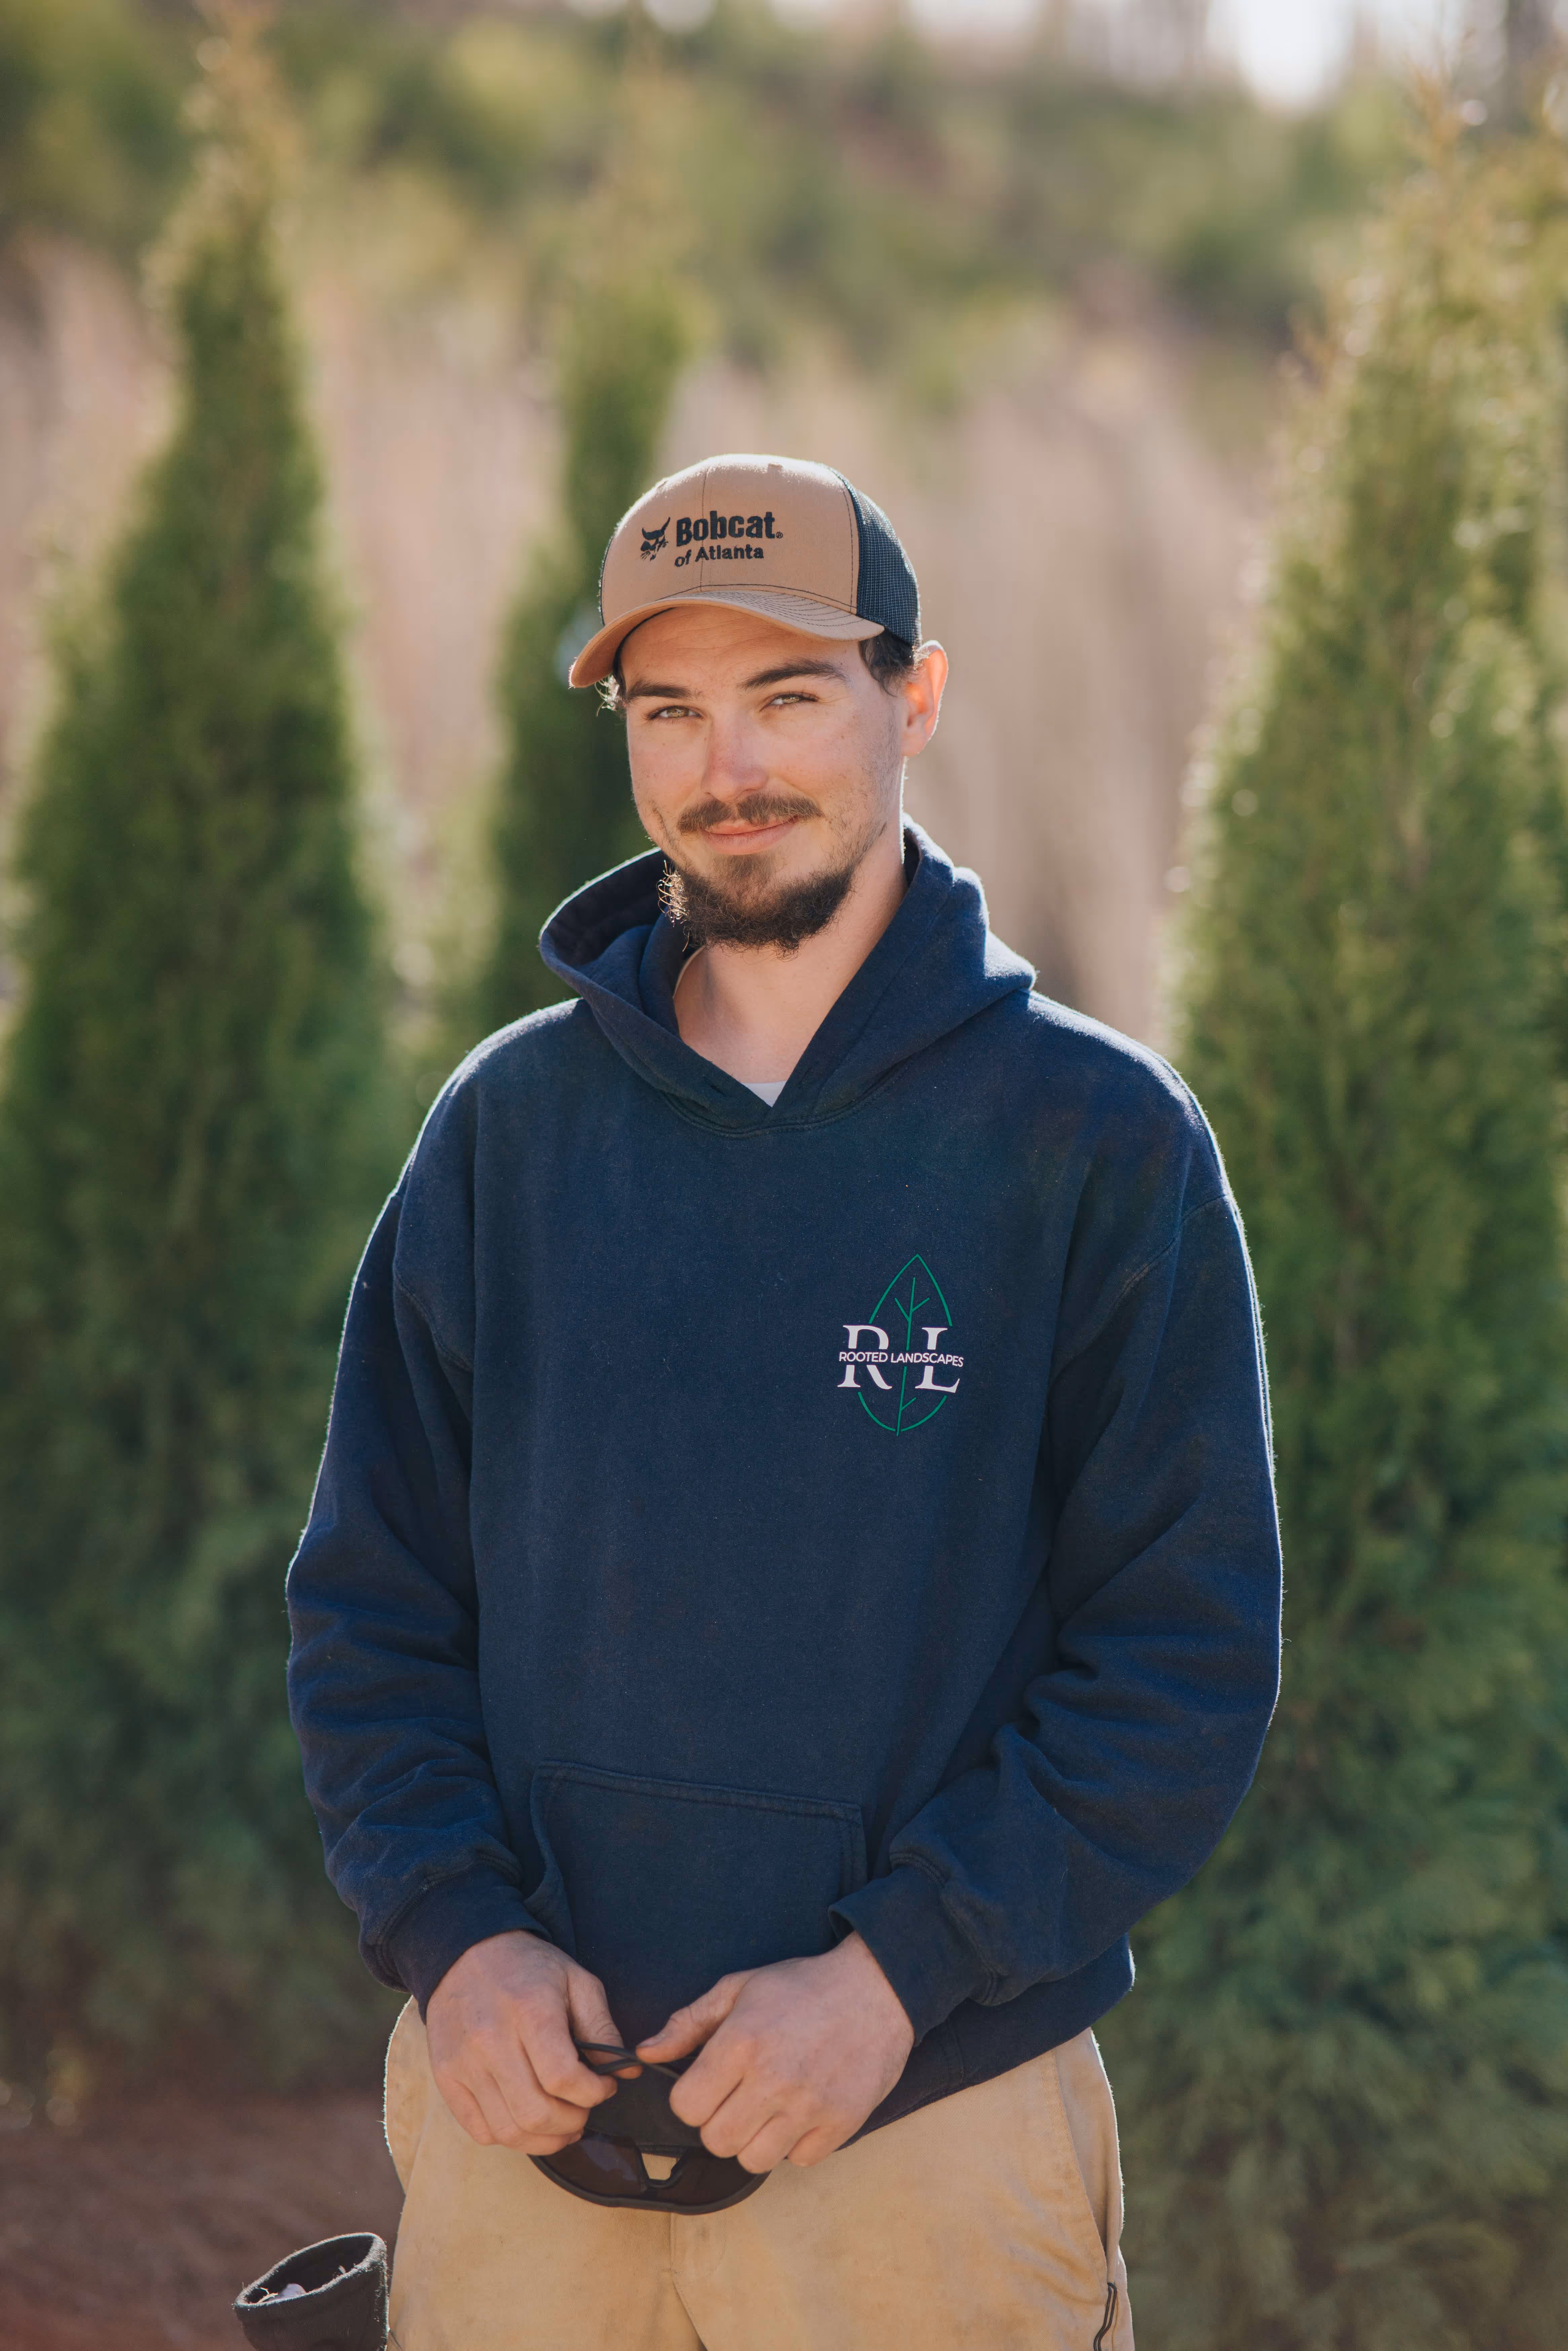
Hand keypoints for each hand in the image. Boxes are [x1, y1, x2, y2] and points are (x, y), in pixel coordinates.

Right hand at [425, 1929, 632, 2153]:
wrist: (468, 1953)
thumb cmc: (529, 1968)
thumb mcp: (577, 1980)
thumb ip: (603, 2027)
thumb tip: (628, 2071)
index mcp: (529, 2011)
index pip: (563, 2078)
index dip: (594, 2093)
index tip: (605, 2086)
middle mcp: (491, 2041)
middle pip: (536, 2113)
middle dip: (573, 2122)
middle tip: (584, 2109)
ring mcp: (463, 2063)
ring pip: (508, 2131)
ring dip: (545, 2139)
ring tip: (563, 2124)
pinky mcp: (446, 2078)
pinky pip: (480, 2130)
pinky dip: (510, 2137)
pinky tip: (528, 2119)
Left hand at [636, 1932, 914, 2172]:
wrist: (877, 1988)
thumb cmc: (803, 1986)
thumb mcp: (740, 1987)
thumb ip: (688, 2022)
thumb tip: (645, 2053)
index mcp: (741, 2042)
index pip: (686, 2107)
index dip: (692, 2098)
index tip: (709, 2083)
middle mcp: (772, 2079)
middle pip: (716, 2140)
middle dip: (720, 2121)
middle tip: (739, 2096)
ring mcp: (809, 2106)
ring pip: (753, 2160)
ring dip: (755, 2139)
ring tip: (768, 2108)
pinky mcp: (841, 2124)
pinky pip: (798, 2160)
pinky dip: (796, 2143)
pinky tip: (802, 2110)